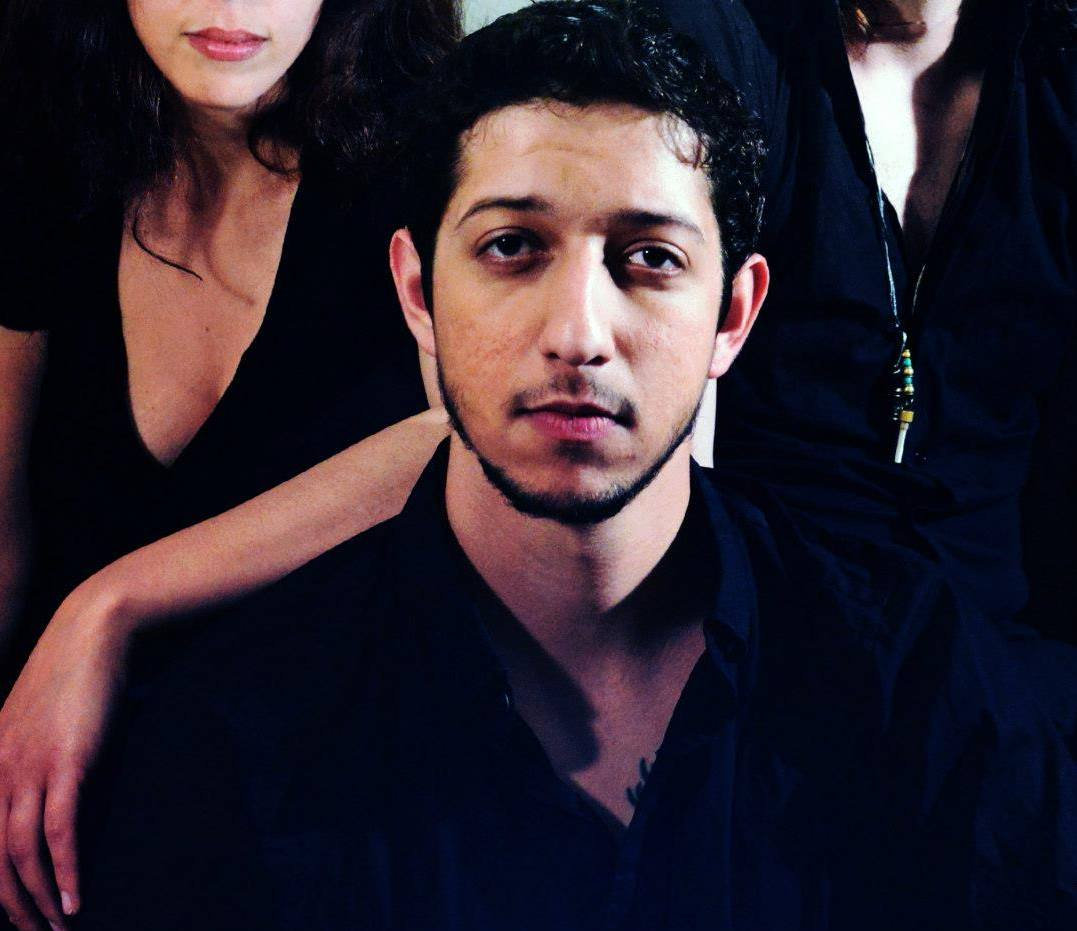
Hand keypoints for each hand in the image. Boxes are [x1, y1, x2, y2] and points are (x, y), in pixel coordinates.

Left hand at [0, 580, 130, 929]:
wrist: (92, 634)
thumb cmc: (69, 674)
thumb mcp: (32, 721)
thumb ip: (25, 759)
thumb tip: (43, 798)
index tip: (9, 917)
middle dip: (10, 907)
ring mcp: (28, 768)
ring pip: (19, 854)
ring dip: (37, 900)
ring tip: (58, 927)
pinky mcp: (66, 763)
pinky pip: (58, 831)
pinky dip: (65, 871)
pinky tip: (76, 898)